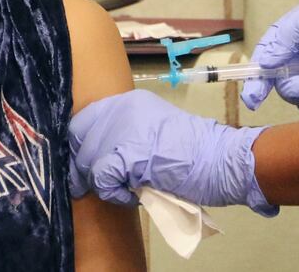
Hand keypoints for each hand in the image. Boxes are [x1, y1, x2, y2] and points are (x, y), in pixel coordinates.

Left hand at [69, 91, 276, 215]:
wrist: (220, 160)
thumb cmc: (194, 153)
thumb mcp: (155, 131)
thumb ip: (128, 134)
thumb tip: (98, 156)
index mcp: (129, 101)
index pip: (85, 119)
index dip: (79, 145)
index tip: (84, 165)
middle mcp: (122, 109)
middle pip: (79, 138)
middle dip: (81, 166)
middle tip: (91, 186)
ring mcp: (125, 130)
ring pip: (88, 159)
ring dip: (99, 182)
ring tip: (121, 191)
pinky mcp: (130, 154)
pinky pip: (102, 177)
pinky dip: (111, 192)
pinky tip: (129, 196)